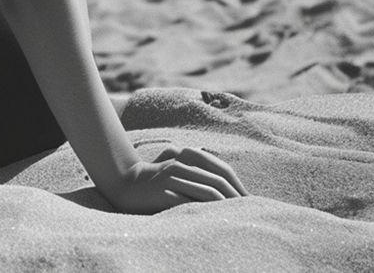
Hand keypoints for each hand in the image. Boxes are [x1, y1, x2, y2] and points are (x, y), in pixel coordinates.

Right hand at [101, 146, 246, 213]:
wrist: (124, 184)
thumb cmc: (153, 180)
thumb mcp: (174, 167)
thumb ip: (193, 166)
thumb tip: (215, 171)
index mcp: (187, 156)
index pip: (222, 169)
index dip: (237, 184)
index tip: (248, 200)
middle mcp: (182, 163)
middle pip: (220, 179)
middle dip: (237, 196)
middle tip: (248, 211)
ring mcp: (174, 176)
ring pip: (210, 189)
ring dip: (227, 204)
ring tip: (236, 216)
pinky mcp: (166, 190)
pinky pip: (193, 200)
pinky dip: (208, 209)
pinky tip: (215, 217)